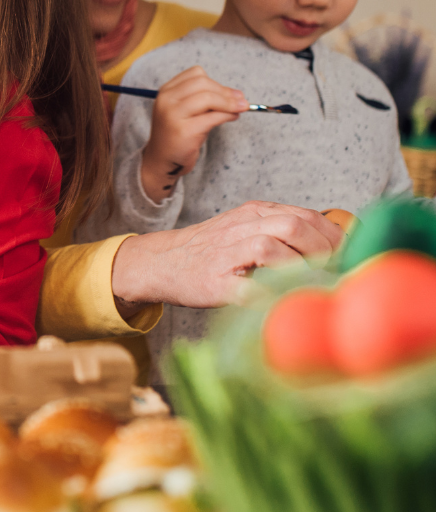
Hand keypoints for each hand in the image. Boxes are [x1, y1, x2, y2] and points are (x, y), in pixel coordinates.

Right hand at [111, 200, 344, 310]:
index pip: (307, 215)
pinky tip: (288, 298)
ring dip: (303, 265)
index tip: (351, 257)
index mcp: (255, 212)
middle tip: (337, 274)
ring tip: (315, 283)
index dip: (335, 237)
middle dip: (324, 250)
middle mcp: (243, 224)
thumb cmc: (211, 253)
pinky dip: (274, 288)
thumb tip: (333, 249)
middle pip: (295, 224)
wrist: (161, 262)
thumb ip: (281, 233)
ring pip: (275, 243)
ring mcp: (229, 250)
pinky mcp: (218, 279)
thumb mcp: (246, 229)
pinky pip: (252, 282)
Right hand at [140, 66, 248, 199]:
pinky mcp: (184, 131)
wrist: (162, 160)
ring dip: (229, 103)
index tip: (230, 92)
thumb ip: (203, 99)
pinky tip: (233, 117)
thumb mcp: (185, 110)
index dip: (216, 82)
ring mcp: (173, 115)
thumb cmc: (178, 134)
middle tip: (241, 101)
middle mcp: (166, 100)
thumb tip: (236, 94)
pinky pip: (212, 117)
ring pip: (208, 98)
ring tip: (240, 108)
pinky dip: (227, 115)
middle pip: (203, 83)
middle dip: (225, 92)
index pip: (195, 74)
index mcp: (166, 91)